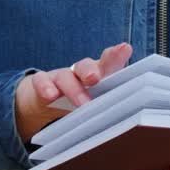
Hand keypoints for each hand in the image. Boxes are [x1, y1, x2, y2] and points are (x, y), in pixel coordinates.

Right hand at [15, 42, 132, 141]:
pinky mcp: (41, 83)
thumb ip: (109, 106)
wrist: (47, 99)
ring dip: (73, 89)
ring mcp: (60, 76)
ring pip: (66, 77)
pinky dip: (45, 87)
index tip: (125, 48)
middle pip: (86, 66)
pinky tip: (50, 95)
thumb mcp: (94, 102)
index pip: (108, 64)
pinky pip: (41, 81)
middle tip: (95, 79)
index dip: (115, 56)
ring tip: (81, 103)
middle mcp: (79, 73)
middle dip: (91, 71)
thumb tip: (128, 121)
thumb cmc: (80, 99)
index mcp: (97, 75)